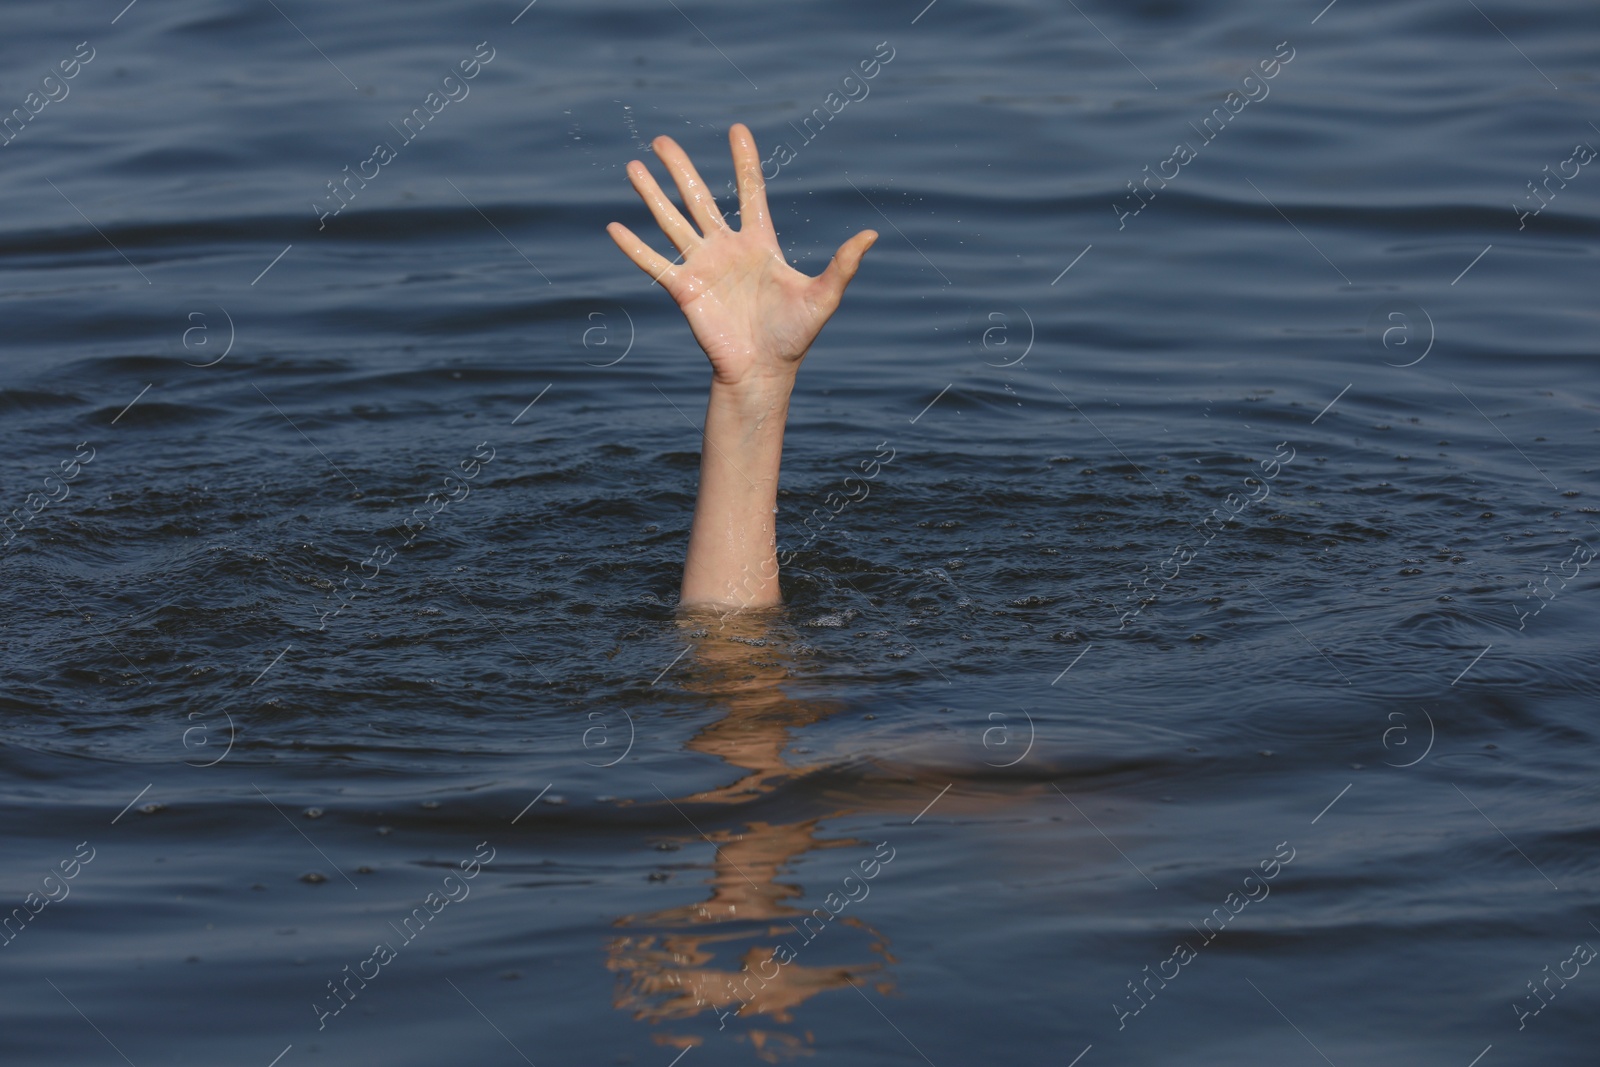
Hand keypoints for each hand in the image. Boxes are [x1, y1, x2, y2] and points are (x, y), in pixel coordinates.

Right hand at [607, 123, 876, 390]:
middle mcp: (726, 249)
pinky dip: (634, 246)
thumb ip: (843, 264)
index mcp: (759, 243)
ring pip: (671, 221)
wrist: (763, 372)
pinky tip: (614, 225)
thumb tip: (871, 235)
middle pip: (699, 198)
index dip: (744, 161)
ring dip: (651, 194)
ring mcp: (702, 267)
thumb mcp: (824, 296)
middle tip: (660, 140)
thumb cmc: (794, 336)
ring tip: (632, 167)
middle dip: (680, 168)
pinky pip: (654, 263)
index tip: (736, 129)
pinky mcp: (684, 290)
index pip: (750, 192)